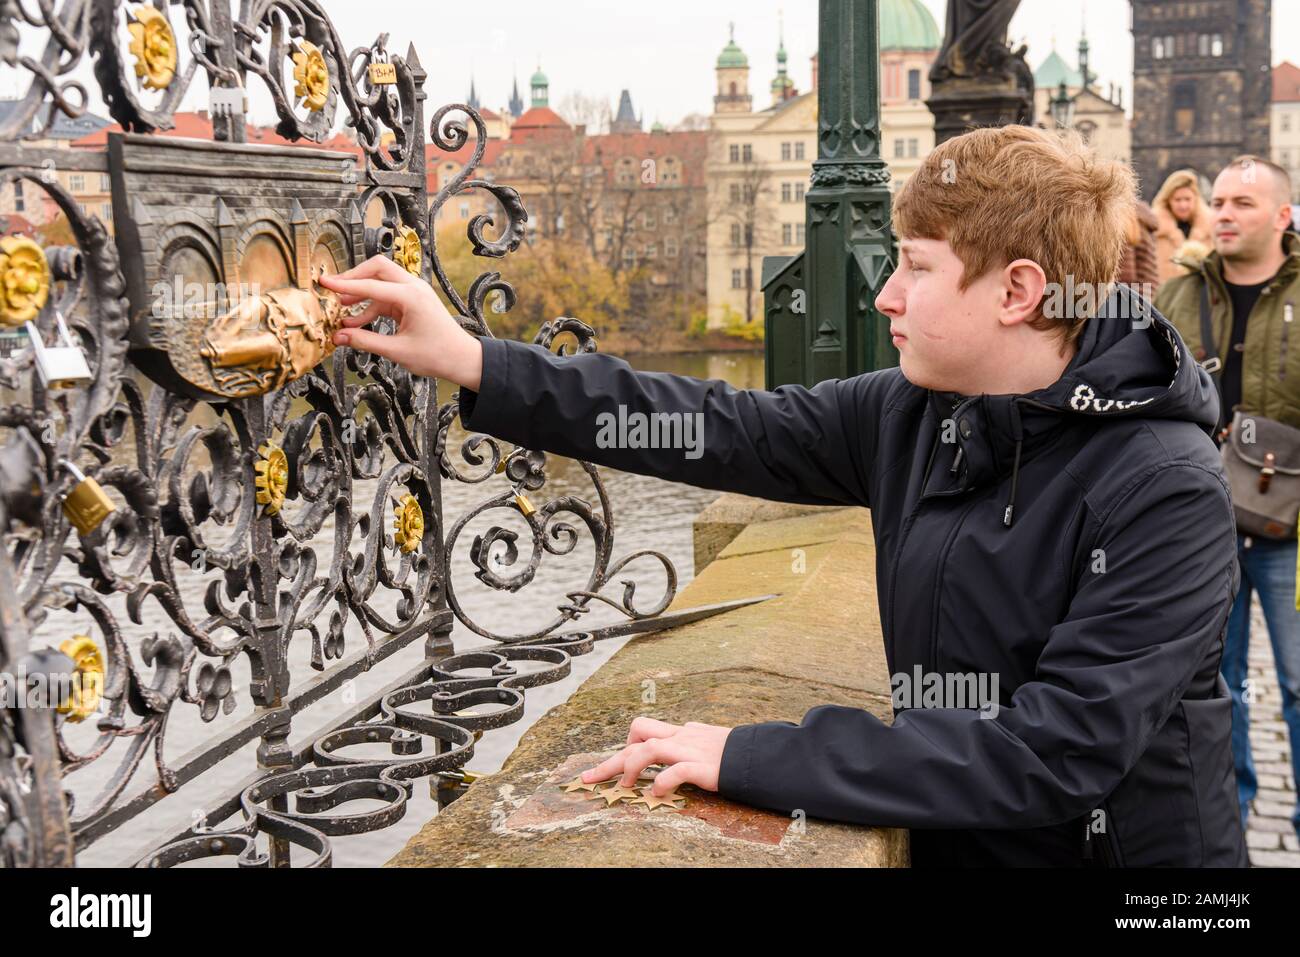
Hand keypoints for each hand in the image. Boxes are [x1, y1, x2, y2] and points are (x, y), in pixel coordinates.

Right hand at [317, 254, 483, 388]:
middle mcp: (413, 287)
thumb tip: (338, 337)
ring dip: (361, 294)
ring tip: (341, 310)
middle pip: (377, 269)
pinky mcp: (412, 300)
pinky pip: (386, 296)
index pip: (370, 286)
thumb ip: (365, 341)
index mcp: (411, 296)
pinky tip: (357, 321)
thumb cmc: (437, 355)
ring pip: (381, 282)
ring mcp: (414, 292)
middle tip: (333, 289)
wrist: (462, 359)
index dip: (344, 285)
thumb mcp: (397, 351)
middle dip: (353, 278)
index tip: (324, 282)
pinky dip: (371, 305)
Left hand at [580, 717, 733, 796]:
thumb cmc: (737, 751)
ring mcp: (690, 750)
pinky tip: (658, 795)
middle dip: (610, 760)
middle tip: (588, 778)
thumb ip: (692, 740)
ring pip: (648, 748)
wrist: (761, 754)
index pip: (644, 730)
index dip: (624, 747)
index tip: (614, 765)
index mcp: (682, 732)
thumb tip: (682, 738)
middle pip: (637, 738)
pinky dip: (662, 783)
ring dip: (630, 767)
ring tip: (625, 787)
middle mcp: (681, 737)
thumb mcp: (709, 740)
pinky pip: (675, 771)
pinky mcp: (702, 766)